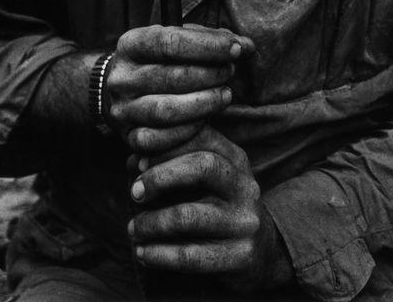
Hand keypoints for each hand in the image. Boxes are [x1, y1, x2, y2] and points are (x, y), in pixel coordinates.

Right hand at [104, 24, 253, 151]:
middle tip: (231, 71)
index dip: (209, 45)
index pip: (171, 42)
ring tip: (226, 95)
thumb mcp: (177, 41)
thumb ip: (211, 40)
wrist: (124, 93)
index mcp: (131, 45)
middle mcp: (122, 78)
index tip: (237, 48)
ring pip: (167, 111)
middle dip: (211, 74)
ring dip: (205, 103)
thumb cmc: (161, 62)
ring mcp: (123, 109)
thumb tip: (246, 46)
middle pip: (173, 77)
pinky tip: (207, 119)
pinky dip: (190, 130)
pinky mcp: (129, 137)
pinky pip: (162, 140)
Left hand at [128, 126, 291, 290]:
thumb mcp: (202, 179)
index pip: (202, 136)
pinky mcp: (241, 257)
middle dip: (160, 176)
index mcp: (236, 159)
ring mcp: (245, 222)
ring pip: (188, 215)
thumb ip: (170, 163)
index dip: (166, 142)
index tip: (137, 154)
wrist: (260, 252)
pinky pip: (190, 255)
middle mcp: (245, 186)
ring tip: (133, 229)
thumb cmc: (215, 207)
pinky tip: (142, 252)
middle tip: (134, 192)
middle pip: (202, 166)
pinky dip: (158, 254)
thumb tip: (133, 160)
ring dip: (151, 223)